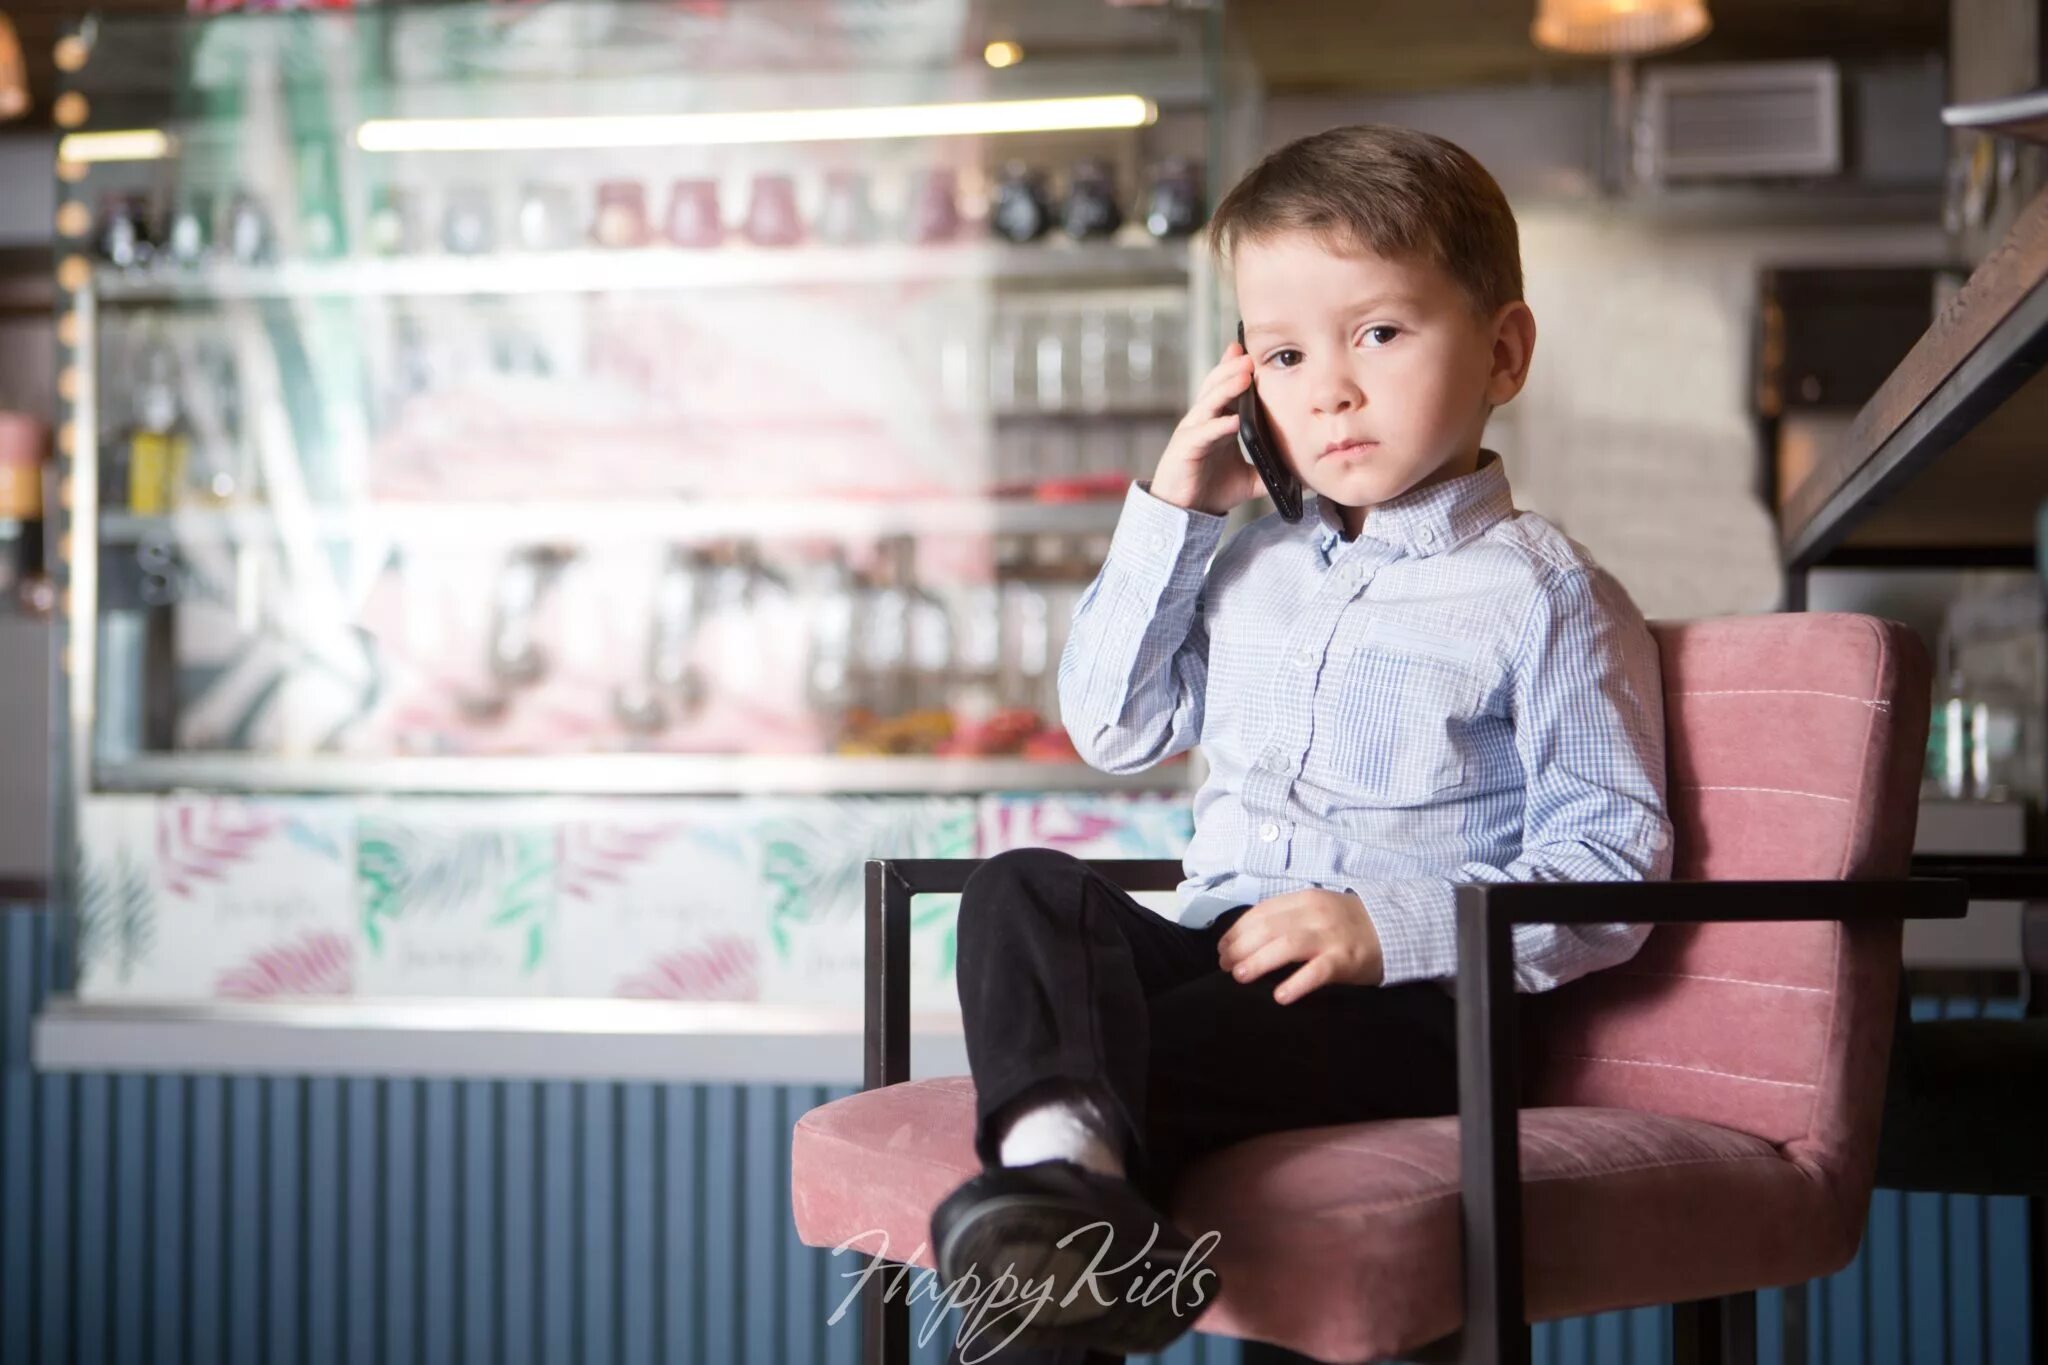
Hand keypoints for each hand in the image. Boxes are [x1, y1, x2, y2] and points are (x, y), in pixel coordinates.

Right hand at [1147, 341, 1268, 517]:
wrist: (1186, 514)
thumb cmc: (1211, 490)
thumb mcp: (1250, 478)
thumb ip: (1272, 471)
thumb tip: (1305, 476)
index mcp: (1217, 423)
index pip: (1226, 389)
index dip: (1235, 369)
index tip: (1250, 351)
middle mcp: (1203, 422)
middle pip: (1215, 387)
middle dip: (1231, 368)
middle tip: (1249, 353)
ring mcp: (1192, 434)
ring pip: (1208, 404)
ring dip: (1226, 388)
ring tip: (1244, 375)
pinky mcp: (1185, 451)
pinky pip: (1202, 434)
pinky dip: (1218, 426)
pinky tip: (1233, 420)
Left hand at [1215, 889, 1383, 1003]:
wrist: (1397, 930)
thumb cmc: (1348, 925)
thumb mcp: (1317, 911)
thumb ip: (1288, 918)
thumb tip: (1247, 939)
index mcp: (1304, 899)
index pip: (1261, 912)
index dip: (1237, 930)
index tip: (1222, 948)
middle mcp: (1315, 914)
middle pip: (1267, 928)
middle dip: (1240, 947)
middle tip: (1225, 966)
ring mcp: (1331, 936)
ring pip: (1286, 946)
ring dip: (1258, 961)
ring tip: (1239, 977)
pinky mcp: (1345, 960)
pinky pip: (1317, 972)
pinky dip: (1296, 983)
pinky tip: (1280, 997)